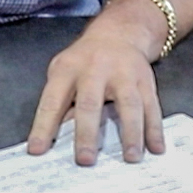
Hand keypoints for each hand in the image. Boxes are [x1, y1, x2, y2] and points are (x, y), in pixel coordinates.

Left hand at [26, 27, 163, 165]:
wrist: (118, 32)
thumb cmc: (84, 60)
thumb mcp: (64, 71)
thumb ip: (61, 101)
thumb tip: (58, 139)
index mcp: (68, 69)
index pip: (52, 101)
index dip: (43, 127)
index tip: (36, 151)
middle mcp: (95, 69)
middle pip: (90, 103)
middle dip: (87, 133)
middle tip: (85, 160)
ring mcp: (124, 74)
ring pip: (129, 104)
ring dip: (131, 133)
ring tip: (130, 158)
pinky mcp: (145, 80)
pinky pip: (152, 106)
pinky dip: (155, 129)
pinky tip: (156, 148)